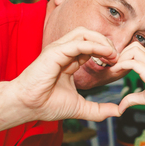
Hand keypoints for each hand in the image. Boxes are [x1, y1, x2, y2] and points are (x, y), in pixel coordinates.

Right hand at [6, 28, 122, 122]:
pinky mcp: (54, 52)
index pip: (91, 47)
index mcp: (69, 60)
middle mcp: (64, 52)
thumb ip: (98, 110)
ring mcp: (58, 50)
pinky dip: (94, 45)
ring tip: (112, 54)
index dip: (106, 52)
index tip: (117, 64)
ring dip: (102, 40)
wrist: (27, 106)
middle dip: (106, 42)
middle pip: (89, 35)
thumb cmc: (46, 104)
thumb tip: (117, 112)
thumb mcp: (79, 107)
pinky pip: (78, 42)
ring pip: (84, 33)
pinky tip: (105, 54)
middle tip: (117, 57)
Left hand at [114, 44, 144, 116]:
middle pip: (134, 45)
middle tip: (114, 67)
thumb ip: (132, 99)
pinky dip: (122, 65)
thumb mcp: (144, 98)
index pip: (135, 51)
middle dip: (121, 53)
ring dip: (122, 57)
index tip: (115, 68)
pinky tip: (117, 73)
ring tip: (116, 69)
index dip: (123, 56)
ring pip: (133, 48)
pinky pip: (133, 62)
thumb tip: (120, 107)